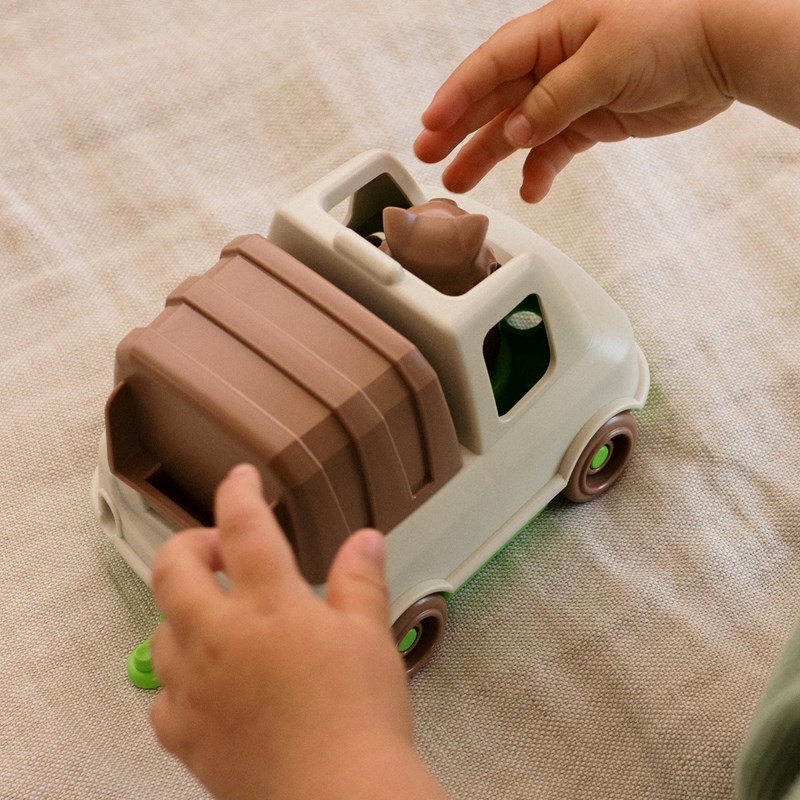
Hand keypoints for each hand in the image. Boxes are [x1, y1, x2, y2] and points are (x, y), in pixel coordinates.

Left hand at [149, 465, 441, 799]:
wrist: (337, 799)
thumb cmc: (358, 722)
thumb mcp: (370, 637)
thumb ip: (360, 581)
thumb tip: (365, 541)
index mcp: (270, 607)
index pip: (244, 527)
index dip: (239, 492)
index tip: (240, 479)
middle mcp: (222, 640)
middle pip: (173, 569)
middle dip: (188, 544)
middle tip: (214, 548)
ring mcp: (196, 688)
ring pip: (159, 630)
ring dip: (182, 613)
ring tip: (216, 617)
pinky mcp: (186, 735)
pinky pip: (161, 698)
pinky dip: (177, 681)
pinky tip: (205, 684)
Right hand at [414, 0, 732, 201]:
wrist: (721, 53)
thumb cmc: (671, 32)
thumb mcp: (606, 61)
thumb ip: (556, 99)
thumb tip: (514, 130)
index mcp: (551, 33)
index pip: (491, 64)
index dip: (457, 93)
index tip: (431, 123)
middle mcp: (553, 63)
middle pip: (494, 99)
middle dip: (459, 128)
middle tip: (429, 156)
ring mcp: (568, 95)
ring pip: (517, 129)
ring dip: (488, 155)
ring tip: (459, 182)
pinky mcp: (589, 122)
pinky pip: (553, 150)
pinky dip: (540, 171)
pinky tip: (531, 190)